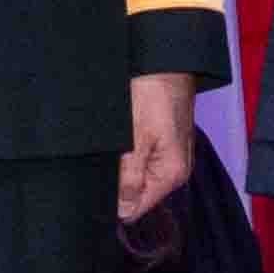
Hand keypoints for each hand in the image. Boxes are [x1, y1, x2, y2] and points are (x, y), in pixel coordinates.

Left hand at [118, 70, 195, 222]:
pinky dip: (128, 151)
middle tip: (106, 158)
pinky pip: (141, 157)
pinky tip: (122, 137)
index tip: (99, 184)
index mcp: (171, 174)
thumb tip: (123, 211)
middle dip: (117, 181)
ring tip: (114, 145)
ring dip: (122, 164)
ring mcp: (170, 154)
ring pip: (136, 174)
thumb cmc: (154, 94)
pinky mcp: (164, 141)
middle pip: (137, 191)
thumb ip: (130, 178)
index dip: (114, 201)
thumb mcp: (135, 139)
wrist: (166, 61)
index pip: (136, 208)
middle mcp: (174, 169)